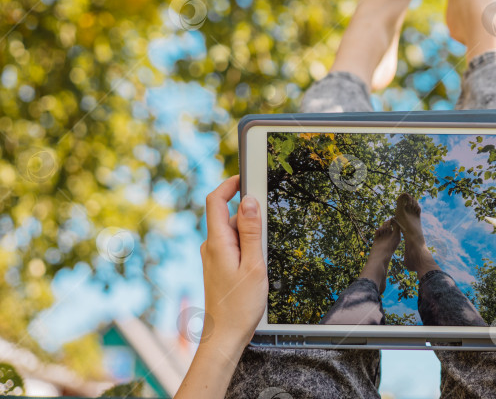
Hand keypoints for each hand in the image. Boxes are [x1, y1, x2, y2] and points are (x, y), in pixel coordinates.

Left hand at [199, 175, 267, 356]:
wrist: (225, 335)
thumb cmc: (240, 305)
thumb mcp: (254, 264)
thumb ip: (250, 231)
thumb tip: (249, 201)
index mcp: (217, 242)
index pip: (215, 200)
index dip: (229, 183)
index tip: (246, 176)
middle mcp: (211, 246)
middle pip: (229, 215)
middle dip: (250, 216)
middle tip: (268, 231)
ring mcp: (213, 256)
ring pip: (233, 232)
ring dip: (250, 236)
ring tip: (262, 262)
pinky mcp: (218, 265)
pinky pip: (233, 245)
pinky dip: (247, 248)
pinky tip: (256, 268)